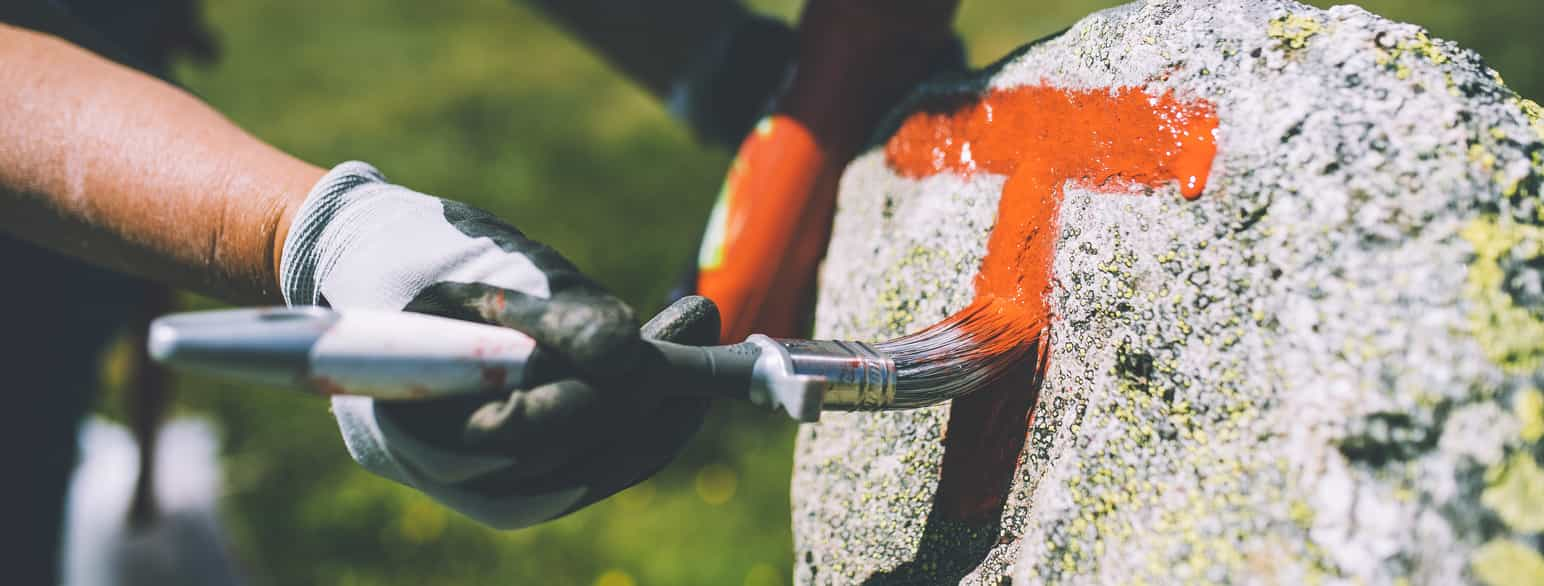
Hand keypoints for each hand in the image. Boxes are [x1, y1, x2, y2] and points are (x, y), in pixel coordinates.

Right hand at [279, 162, 714, 527]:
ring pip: (601, 465)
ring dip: (664, 404)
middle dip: (648, 394)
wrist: (369, 278)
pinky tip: (684, 371)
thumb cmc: (416, 258)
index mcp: (412, 418)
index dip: (593, 393)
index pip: (520, 429)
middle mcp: (451, 471)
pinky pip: (602, 464)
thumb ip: (548, 314)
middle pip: (575, 454)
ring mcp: (489, 483)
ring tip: (703, 336)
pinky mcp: (527, 478)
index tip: (649, 348)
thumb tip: (629, 351)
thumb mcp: (475, 269)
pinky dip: (649, 422)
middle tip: (700, 329)